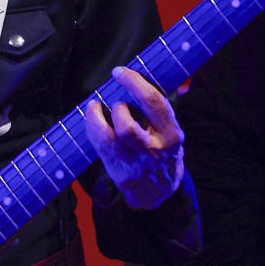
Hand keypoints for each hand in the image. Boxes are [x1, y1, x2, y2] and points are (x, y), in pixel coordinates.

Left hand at [84, 65, 184, 209]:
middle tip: (116, 102)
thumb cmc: (163, 152)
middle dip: (116, 107)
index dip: (133, 82)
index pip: (153, 102)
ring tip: (96, 108)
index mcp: (172, 134)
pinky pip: (100, 146)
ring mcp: (135, 164)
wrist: (159, 193)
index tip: (119, 72)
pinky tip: (92, 118)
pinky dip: (92, 127)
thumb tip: (144, 80)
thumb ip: (160, 111)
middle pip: (127, 125)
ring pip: (108, 137)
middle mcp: (154, 151)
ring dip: (97, 117)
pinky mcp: (119, 172)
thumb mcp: (171, 132)